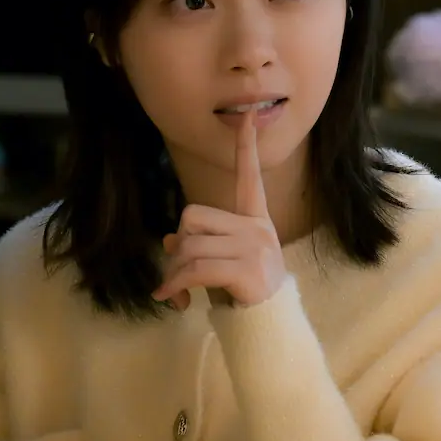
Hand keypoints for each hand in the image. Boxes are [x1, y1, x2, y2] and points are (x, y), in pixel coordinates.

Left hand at [153, 111, 287, 309]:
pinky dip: (176, 286)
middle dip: (177, 246)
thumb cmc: (244, 292)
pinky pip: (195, 269)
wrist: (269, 326)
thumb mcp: (219, 263)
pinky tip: (172, 301)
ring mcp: (255, 246)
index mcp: (255, 219)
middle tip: (177, 274)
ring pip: (189, 245)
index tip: (247, 114)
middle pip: (193, 216)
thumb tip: (170, 240)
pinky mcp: (246, 269)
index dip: (245, 146)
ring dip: (173, 273)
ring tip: (177, 292)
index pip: (249, 176)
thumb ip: (198, 244)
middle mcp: (257, 227)